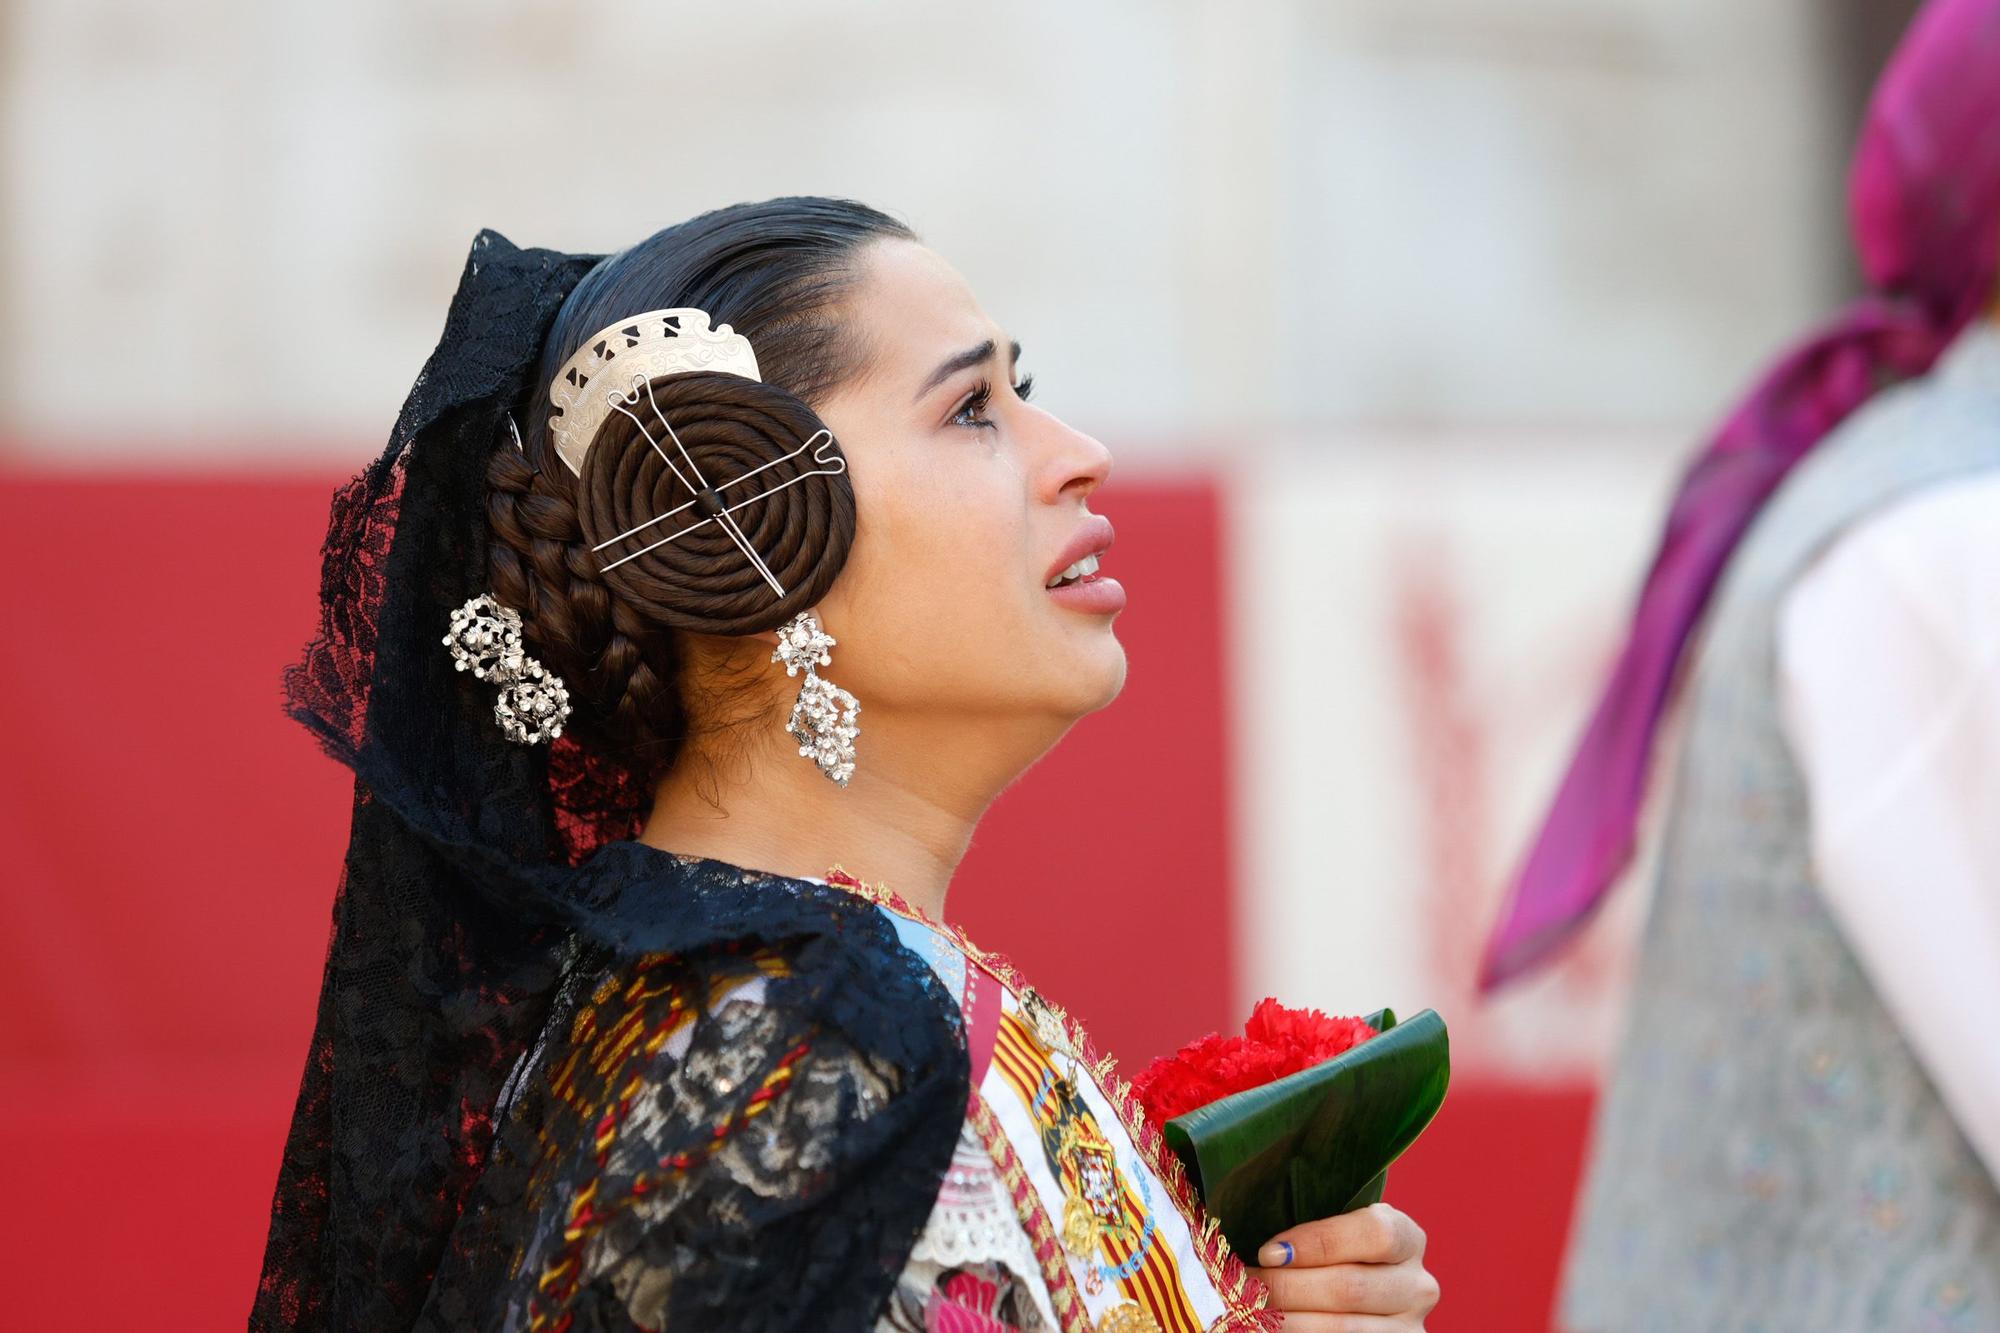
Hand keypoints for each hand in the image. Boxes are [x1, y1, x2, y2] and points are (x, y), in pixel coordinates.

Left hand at [1248, 1202, 1438, 1330]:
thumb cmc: (1328, 1255)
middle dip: (1287, 1286)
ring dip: (1287, 1320)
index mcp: (1407, 1238)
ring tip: (1249, 1309)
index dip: (1318, 1242)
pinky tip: (1272, 1329)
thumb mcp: (1330, 1229)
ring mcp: (1410, 1329)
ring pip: (1341, 1328)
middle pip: (1350, 1287)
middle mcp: (1418, 1286)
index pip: (1374, 1233)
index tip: (1268, 1251)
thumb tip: (1256, 1235)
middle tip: (1246, 1283)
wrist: (1349, 1295)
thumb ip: (1307, 1226)